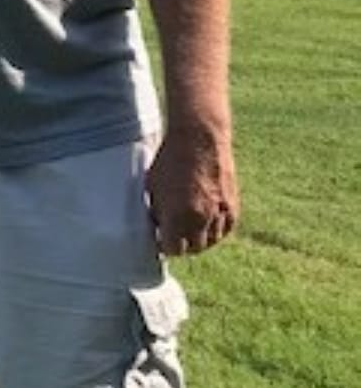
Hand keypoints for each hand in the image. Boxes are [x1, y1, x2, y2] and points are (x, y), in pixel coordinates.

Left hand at [147, 127, 238, 255]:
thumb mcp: (153, 187)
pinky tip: (207, 226)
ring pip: (211, 241)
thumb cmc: (170, 159)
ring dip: (200, 240)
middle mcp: (201, 218)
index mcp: (178, 215)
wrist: (200, 138)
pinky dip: (217, 231)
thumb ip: (158, 212)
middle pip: (194, 249)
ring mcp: (220, 212)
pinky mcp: (233, 204)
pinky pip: (226, 229)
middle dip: (182, 245)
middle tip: (175, 238)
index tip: (161, 241)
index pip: (174, 249)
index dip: (165, 247)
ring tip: (190, 232)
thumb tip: (159, 227)